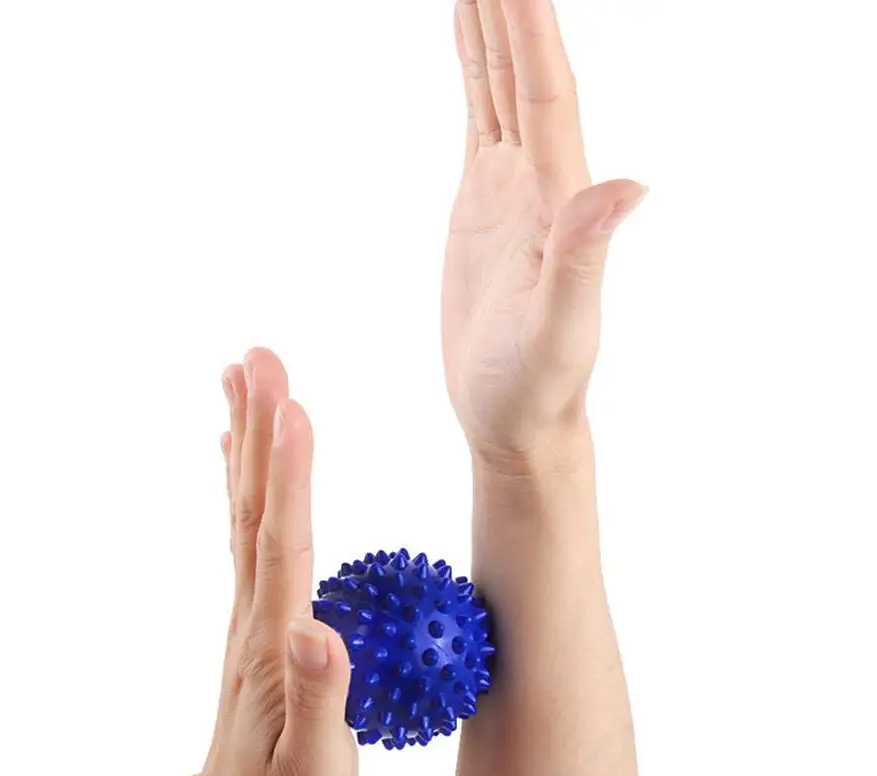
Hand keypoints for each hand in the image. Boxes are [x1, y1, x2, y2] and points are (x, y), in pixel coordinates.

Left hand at [189, 349, 357, 775]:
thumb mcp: (316, 771)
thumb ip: (319, 698)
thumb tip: (316, 628)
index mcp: (277, 639)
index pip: (284, 544)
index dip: (290, 475)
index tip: (293, 407)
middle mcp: (256, 611)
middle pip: (256, 505)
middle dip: (261, 427)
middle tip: (260, 356)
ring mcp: (249, 608)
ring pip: (246, 508)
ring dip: (247, 438)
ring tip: (246, 375)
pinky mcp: (254, 614)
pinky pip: (245, 531)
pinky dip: (241, 479)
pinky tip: (236, 447)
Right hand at [443, 0, 645, 463]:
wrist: (513, 417)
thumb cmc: (537, 388)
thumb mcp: (561, 331)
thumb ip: (586, 259)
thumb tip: (629, 183)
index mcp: (558, 203)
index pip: (546, 95)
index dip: (531, 29)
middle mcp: (540, 184)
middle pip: (524, 73)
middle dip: (509, 9)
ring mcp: (508, 193)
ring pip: (498, 87)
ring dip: (490, 26)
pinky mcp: (481, 210)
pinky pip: (477, 123)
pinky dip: (470, 75)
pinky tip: (464, 46)